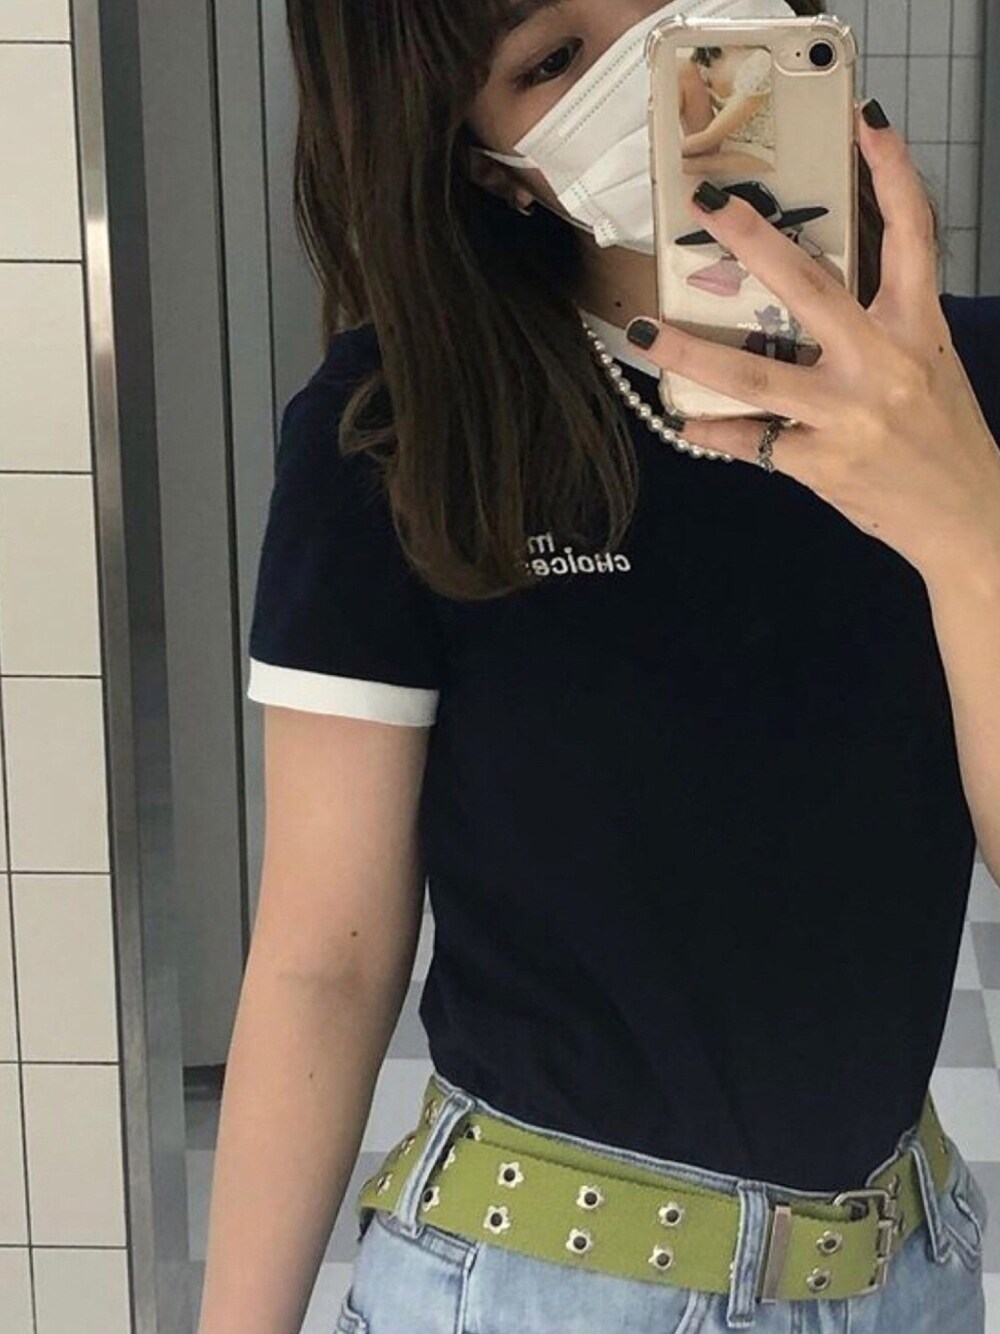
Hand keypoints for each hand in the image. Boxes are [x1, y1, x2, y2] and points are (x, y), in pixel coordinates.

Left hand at [628, 100, 999, 579]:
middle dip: (754, 240)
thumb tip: (811, 288)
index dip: (893, 174)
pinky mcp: (819, 464)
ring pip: (755, 374)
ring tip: (646, 332)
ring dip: (692, 352)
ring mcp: (847, 416)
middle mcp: (881, 364)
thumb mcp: (927, 362)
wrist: (966, 517)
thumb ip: (878, 325)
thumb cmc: (942, 434)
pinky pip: (750, 441)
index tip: (866, 124)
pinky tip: (683, 418)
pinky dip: (712, 429)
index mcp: (917, 328)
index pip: (912, 236)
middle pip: (810, 287)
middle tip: (705, 202)